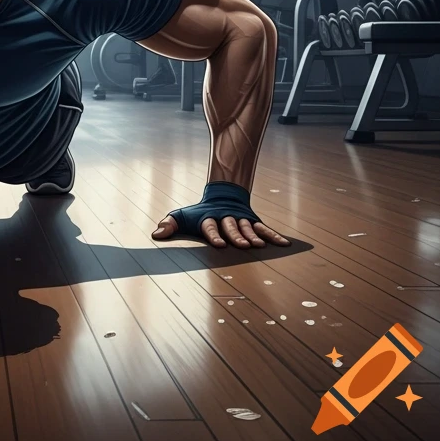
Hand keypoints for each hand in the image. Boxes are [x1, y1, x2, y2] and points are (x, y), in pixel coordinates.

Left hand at [152, 213, 289, 247]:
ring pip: (247, 227)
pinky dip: (273, 236)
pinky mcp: (252, 221)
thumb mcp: (182, 216)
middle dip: (236, 236)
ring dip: (253, 236)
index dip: (214, 235)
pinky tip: (284, 244)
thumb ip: (170, 224)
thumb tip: (155, 235)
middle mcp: (226, 218)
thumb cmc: (199, 212)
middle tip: (242, 246)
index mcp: (208, 217)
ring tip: (259, 246)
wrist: (222, 194)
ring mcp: (240, 219)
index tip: (218, 245)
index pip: (210, 226)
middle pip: (231, 226)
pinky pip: (264, 228)